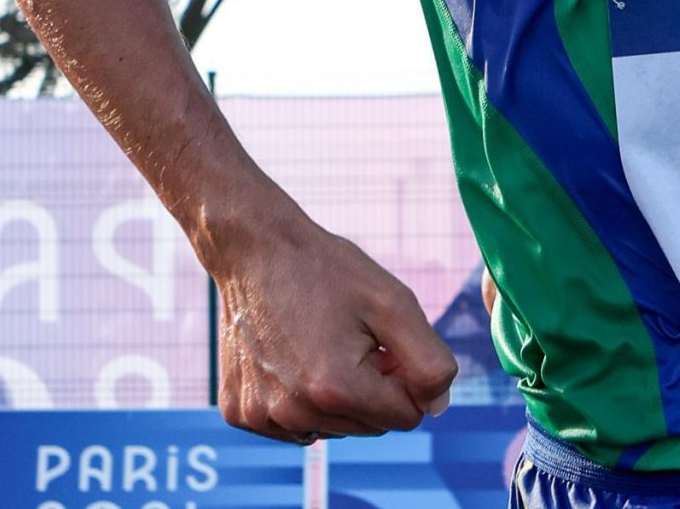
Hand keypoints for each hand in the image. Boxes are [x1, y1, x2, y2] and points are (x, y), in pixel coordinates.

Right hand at [214, 212, 457, 443]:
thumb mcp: (393, 303)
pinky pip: (298, 425)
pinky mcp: (242, 413)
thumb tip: (437, 407)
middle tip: (352, 338)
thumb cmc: (327, 271)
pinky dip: (305, 400)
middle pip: (371, 426)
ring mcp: (263, 416)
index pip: (408, 416)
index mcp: (336, 389)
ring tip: (321, 345)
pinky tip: (293, 359)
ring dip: (340, 397)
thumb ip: (429, 362)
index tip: (384, 340)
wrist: (255, 250)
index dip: (404, 375)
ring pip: (336, 429)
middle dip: (374, 388)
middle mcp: (295, 414)